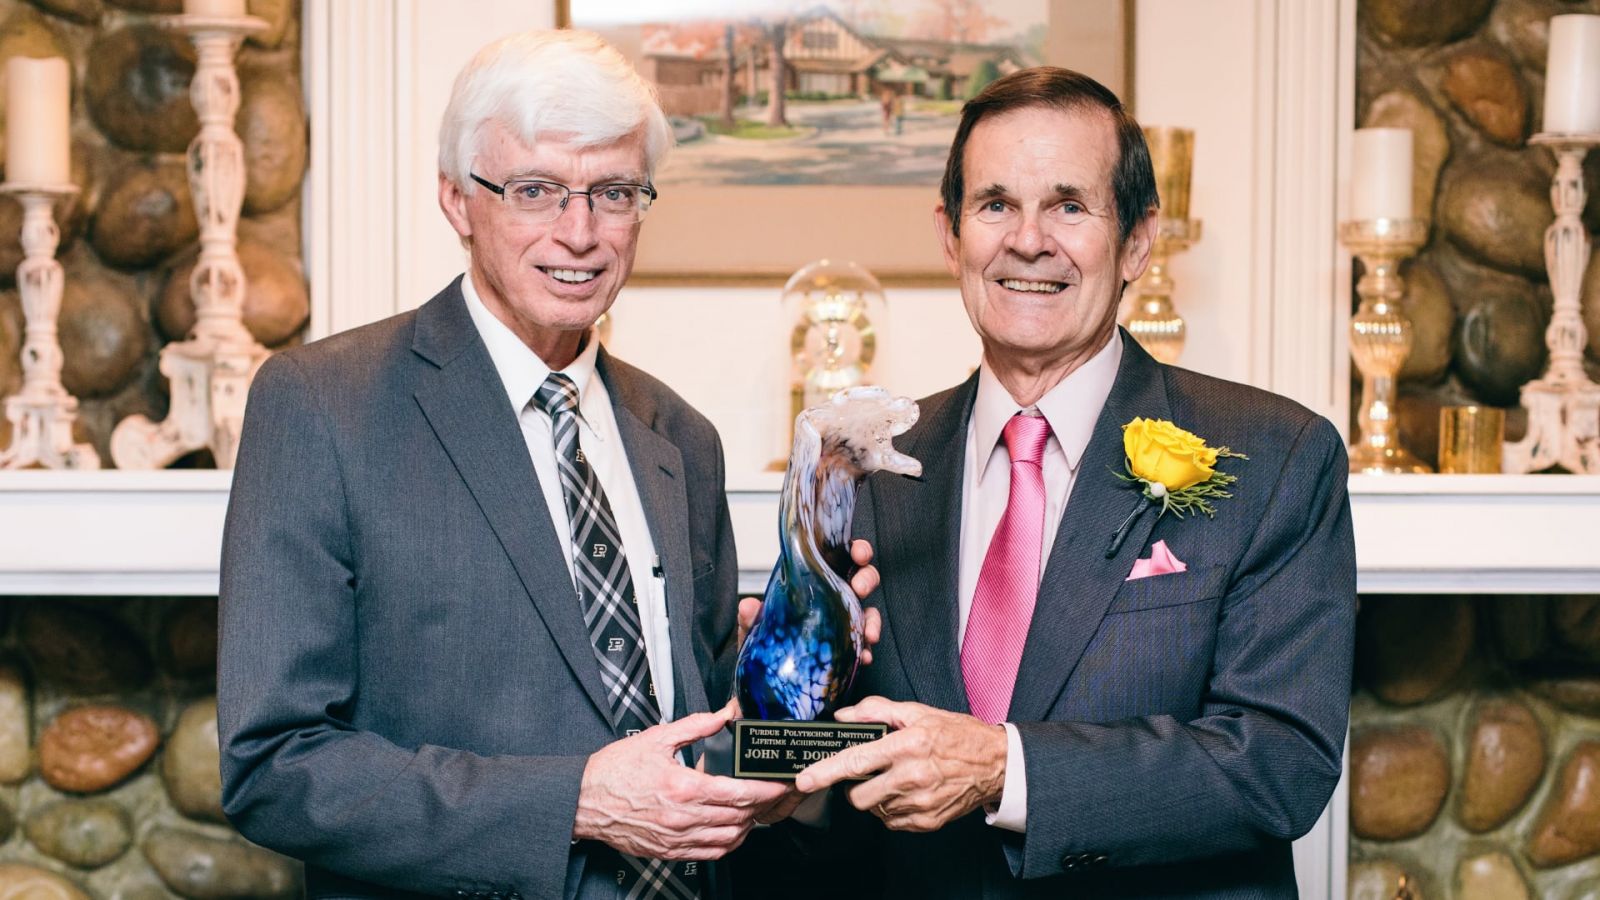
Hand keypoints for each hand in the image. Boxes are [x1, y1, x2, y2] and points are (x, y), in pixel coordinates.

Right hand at [575, 700, 790, 858]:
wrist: (584, 800)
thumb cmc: (615, 771)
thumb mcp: (657, 739)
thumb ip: (695, 726)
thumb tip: (723, 714)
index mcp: (683, 788)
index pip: (738, 793)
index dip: (765, 790)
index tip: (779, 785)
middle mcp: (683, 817)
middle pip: (738, 817)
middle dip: (761, 806)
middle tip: (771, 794)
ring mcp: (676, 838)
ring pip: (728, 839)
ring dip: (747, 826)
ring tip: (754, 811)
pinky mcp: (668, 851)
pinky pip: (709, 854)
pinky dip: (727, 844)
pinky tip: (731, 832)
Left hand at [737, 539, 882, 665]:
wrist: (770, 684)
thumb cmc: (766, 648)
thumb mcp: (755, 631)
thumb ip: (750, 619)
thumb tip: (748, 605)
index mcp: (814, 585)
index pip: (838, 558)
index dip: (855, 551)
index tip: (859, 554)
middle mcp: (832, 600)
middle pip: (861, 579)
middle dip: (867, 578)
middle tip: (860, 587)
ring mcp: (843, 624)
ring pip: (869, 612)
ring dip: (874, 619)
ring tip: (869, 632)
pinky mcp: (848, 649)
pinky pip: (864, 645)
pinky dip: (868, 650)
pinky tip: (864, 656)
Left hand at [793, 697, 1007, 832]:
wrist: (996, 763)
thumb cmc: (957, 734)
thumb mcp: (918, 712)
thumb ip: (877, 711)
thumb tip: (844, 717)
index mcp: (907, 745)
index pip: (856, 761)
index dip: (825, 772)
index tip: (804, 780)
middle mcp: (912, 776)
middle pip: (858, 795)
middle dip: (854, 786)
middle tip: (870, 771)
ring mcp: (920, 802)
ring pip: (874, 809)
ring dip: (875, 796)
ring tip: (896, 777)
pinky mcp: (927, 821)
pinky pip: (892, 821)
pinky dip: (892, 809)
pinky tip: (908, 792)